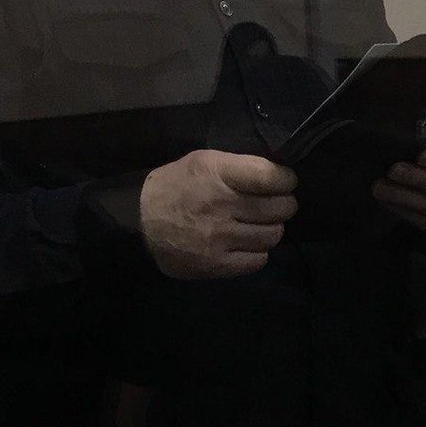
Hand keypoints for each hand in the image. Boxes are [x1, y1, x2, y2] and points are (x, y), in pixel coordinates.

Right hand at [140, 150, 297, 278]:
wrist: (139, 223)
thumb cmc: (176, 186)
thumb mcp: (203, 162)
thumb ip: (237, 167)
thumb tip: (276, 175)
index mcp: (217, 173)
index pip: (269, 176)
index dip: (286, 179)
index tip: (286, 181)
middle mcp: (220, 205)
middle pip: (278, 208)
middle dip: (285, 204)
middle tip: (278, 204)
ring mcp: (219, 237)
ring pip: (272, 235)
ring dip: (272, 229)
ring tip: (260, 224)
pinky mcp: (215, 264)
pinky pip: (257, 260)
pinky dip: (258, 252)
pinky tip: (247, 244)